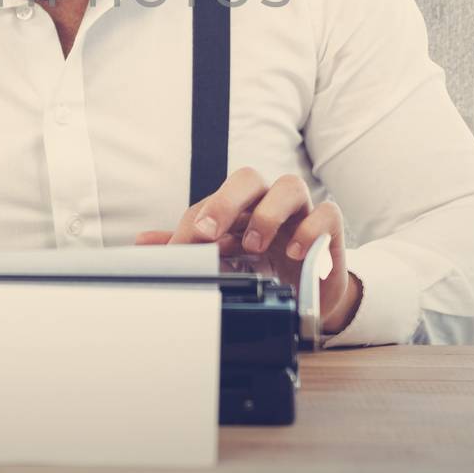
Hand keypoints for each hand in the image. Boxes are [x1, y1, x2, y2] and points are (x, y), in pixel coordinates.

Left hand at [133, 167, 360, 334]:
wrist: (311, 294)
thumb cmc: (267, 267)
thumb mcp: (226, 260)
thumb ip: (190, 249)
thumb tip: (143, 243)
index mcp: (241, 207)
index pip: (213, 201)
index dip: (195, 222)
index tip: (181, 249)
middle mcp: (269, 201)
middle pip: (248, 178)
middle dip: (225, 201)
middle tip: (208, 232)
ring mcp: (302, 211)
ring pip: (289, 186)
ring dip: (267, 213)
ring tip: (253, 245)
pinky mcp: (330, 228)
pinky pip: (326, 213)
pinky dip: (310, 229)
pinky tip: (294, 251)